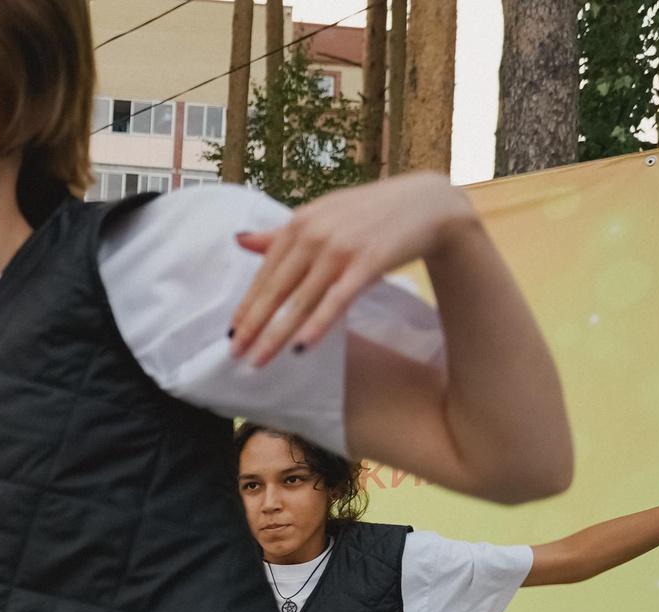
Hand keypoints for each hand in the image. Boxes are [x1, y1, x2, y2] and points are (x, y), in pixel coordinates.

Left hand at [231, 173, 477, 366]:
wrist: (427, 204)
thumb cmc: (370, 212)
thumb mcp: (322, 214)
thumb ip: (282, 233)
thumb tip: (240, 240)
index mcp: (299, 223)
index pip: (265, 272)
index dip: (247, 305)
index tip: (231, 332)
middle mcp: (315, 234)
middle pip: (277, 290)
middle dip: (253, 326)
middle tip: (234, 355)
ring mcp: (340, 249)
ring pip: (300, 301)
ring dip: (276, 334)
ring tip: (258, 361)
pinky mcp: (367, 264)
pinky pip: (336, 301)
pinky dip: (317, 325)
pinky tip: (300, 347)